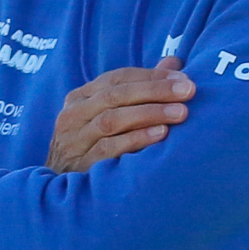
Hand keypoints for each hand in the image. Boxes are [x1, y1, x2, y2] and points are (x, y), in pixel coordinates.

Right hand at [48, 55, 192, 172]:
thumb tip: (174, 63)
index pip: (116, 78)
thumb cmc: (93, 144)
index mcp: (80, 98)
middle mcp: (73, 115)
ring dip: (149, 113)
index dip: (150, 76)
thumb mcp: (108, 113)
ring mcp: (75, 140)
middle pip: (115, 95)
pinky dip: (136, 139)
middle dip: (155, 91)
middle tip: (188, 91)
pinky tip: (161, 134)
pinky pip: (110, 148)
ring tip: (181, 113)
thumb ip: (140, 88)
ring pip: (112, 119)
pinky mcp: (82, 164)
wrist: (60, 187)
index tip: (183, 77)